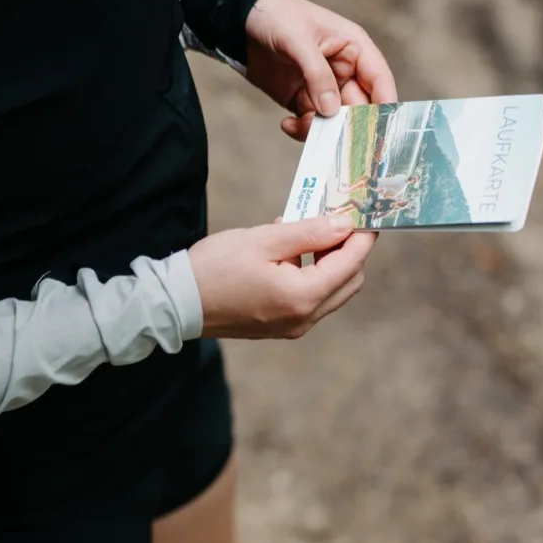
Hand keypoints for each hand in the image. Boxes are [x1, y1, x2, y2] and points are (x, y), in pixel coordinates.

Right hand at [189, 214, 377, 339]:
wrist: (177, 303)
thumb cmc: (213, 268)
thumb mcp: (263, 239)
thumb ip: (309, 232)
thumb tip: (344, 224)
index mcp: (302, 297)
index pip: (350, 263)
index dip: (362, 237)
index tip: (365, 214)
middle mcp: (303, 318)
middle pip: (350, 282)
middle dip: (349, 250)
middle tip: (336, 220)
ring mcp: (293, 327)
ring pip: (333, 292)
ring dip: (329, 263)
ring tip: (303, 233)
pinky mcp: (281, 328)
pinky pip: (311, 300)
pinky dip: (312, 276)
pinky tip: (289, 255)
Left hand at [243, 0, 398, 141]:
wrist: (241, 22)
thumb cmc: (278, 17)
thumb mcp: (298, 40)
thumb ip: (317, 75)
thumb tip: (331, 110)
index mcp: (354, 48)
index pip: (379, 79)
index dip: (384, 103)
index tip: (381, 128)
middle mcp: (344, 71)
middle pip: (359, 106)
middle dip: (349, 124)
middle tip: (332, 137)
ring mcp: (324, 88)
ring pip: (336, 120)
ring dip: (322, 129)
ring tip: (298, 124)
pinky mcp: (304, 101)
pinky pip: (312, 123)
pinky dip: (302, 130)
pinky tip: (285, 123)